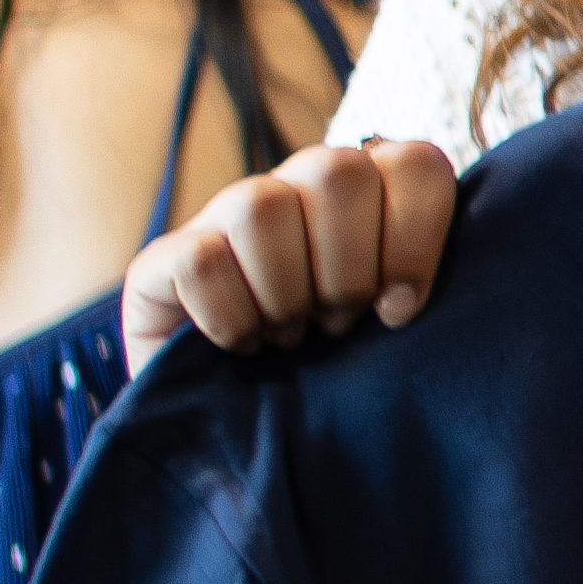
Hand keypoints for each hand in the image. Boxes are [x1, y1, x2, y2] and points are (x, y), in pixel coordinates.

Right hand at [124, 138, 457, 364]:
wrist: (236, 420)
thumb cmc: (334, 371)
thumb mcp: (392, 332)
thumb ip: (418, 291)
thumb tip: (413, 299)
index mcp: (369, 193)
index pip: (414, 164)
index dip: (415, 237)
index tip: (400, 308)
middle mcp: (297, 188)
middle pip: (337, 172)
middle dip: (347, 269)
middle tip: (338, 323)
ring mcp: (224, 215)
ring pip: (261, 207)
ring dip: (286, 291)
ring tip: (291, 336)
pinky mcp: (164, 258)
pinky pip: (200, 260)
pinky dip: (230, 315)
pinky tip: (241, 343)